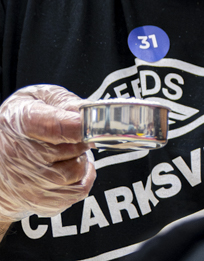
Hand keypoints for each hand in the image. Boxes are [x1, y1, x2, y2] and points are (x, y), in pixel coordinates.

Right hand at [0, 85, 95, 219]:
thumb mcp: (35, 99)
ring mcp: (28, 182)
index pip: (52, 126)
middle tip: (71, 135)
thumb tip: (86, 113)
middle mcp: (19, 155)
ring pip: (77, 170)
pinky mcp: (38, 201)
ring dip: (80, 159)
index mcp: (19, 123)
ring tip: (66, 152)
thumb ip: (63, 101)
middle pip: (72, 148)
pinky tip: (69, 167)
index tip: (86, 122)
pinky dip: (82, 178)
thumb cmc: (19, 127)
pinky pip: (78, 190)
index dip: (76, 124)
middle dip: (81, 139)